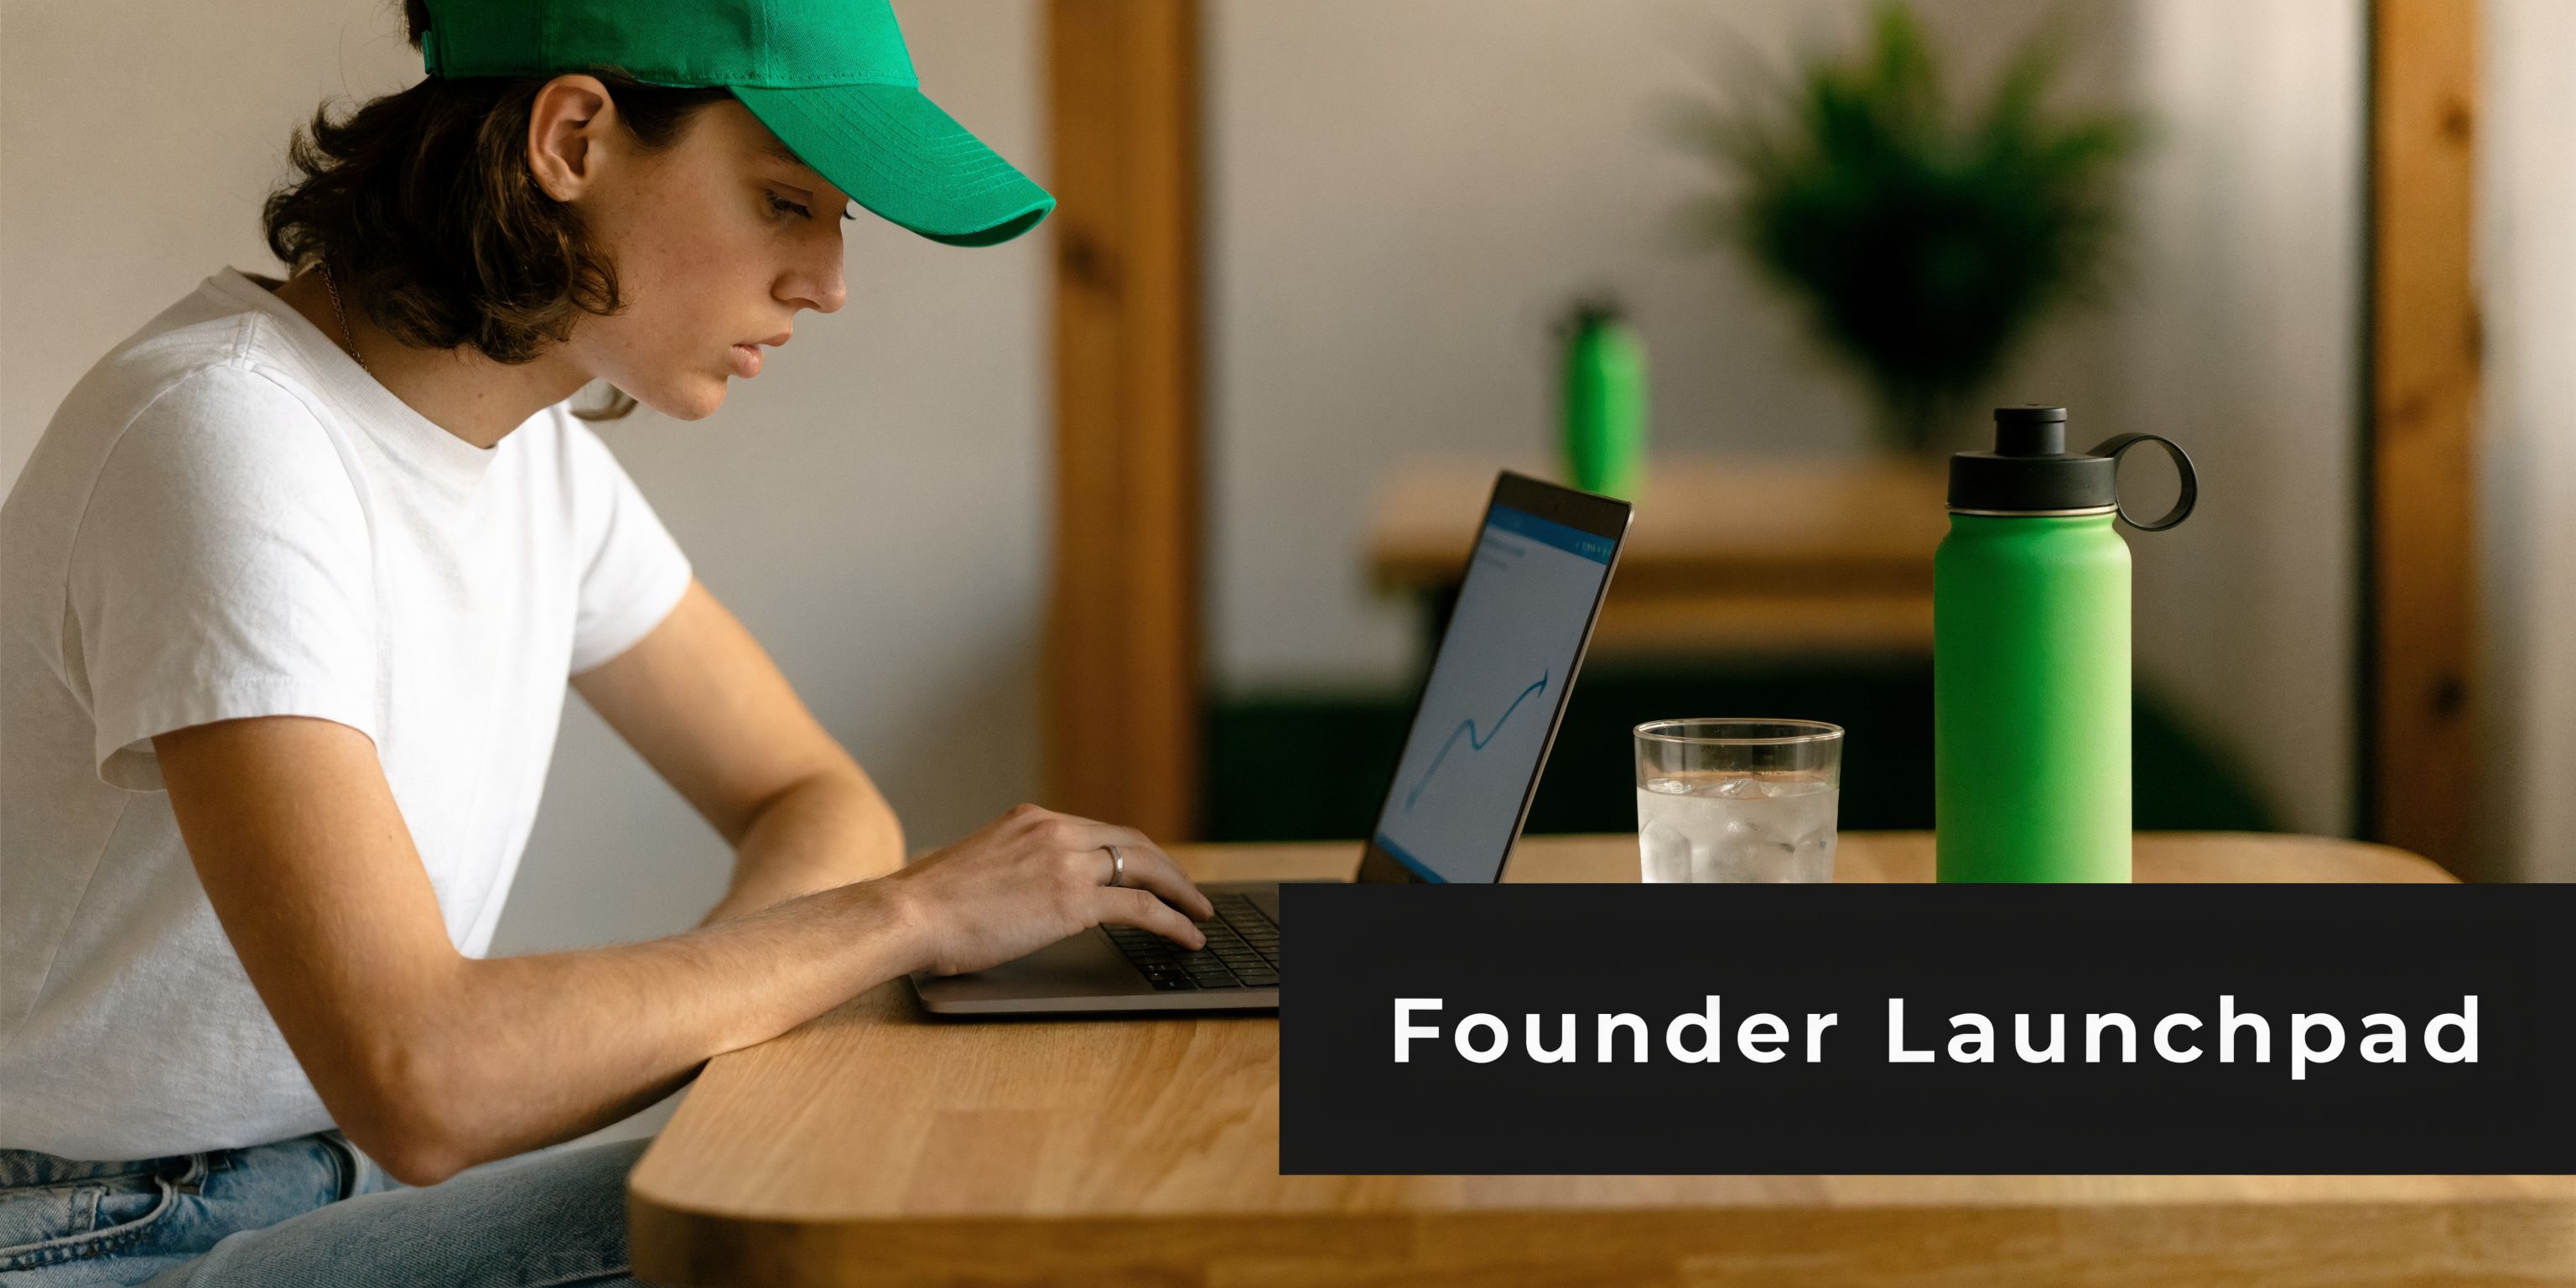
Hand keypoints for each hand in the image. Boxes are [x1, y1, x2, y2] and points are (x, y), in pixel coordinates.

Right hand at [882, 803, 1212, 976]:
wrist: (908, 914)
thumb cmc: (927, 903)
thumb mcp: (975, 864)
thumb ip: (1008, 866)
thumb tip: (1020, 891)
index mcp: (1032, 820)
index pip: (1100, 832)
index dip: (1133, 852)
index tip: (1151, 870)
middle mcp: (1055, 831)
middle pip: (1133, 843)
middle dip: (1168, 867)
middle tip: (1189, 891)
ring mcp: (1067, 863)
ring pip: (1148, 869)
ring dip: (1182, 892)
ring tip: (1201, 914)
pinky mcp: (1074, 900)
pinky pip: (1142, 907)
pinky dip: (1174, 921)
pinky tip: (1188, 937)